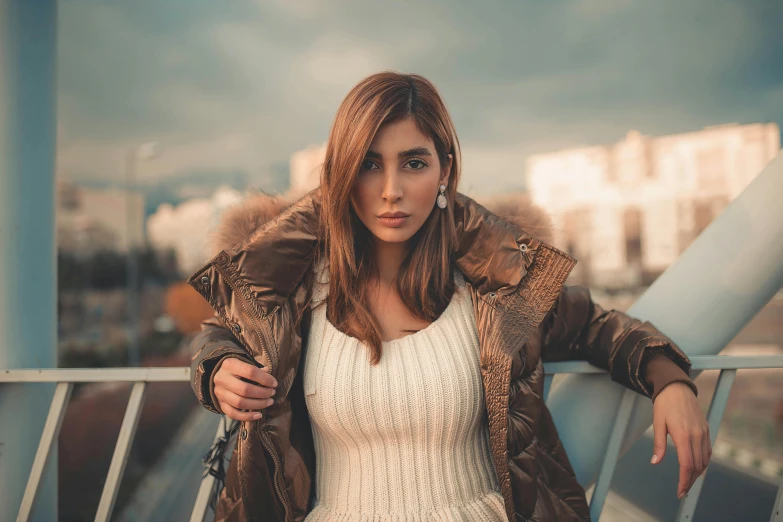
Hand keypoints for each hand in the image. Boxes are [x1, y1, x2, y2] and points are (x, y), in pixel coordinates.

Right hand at [213, 357, 277, 420]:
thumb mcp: (244, 363)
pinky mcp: (220, 404)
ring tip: (269, 402)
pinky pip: (233, 414)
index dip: (265, 379)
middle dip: (262, 393)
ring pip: (240, 403)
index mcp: (230, 365)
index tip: (274, 384)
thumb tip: (268, 374)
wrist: (218, 375)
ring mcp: (219, 393)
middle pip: (245, 390)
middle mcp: (222, 379)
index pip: (250, 372)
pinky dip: (247, 416)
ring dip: (258, 404)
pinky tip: (259, 415)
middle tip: (272, 393)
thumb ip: (256, 369)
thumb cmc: (236, 369)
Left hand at [651, 382, 710, 498]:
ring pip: (705, 460)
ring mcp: (704, 433)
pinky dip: (703, 462)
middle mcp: (697, 436)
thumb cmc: (664, 404)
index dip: (684, 481)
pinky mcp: (706, 429)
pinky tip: (695, 466)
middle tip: (682, 490)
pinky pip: (708, 451)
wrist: (677, 388)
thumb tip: (655, 462)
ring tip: (687, 480)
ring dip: (698, 473)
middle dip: (690, 481)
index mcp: (683, 435)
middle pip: (698, 466)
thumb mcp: (658, 423)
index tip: (679, 491)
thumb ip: (658, 444)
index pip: (687, 465)